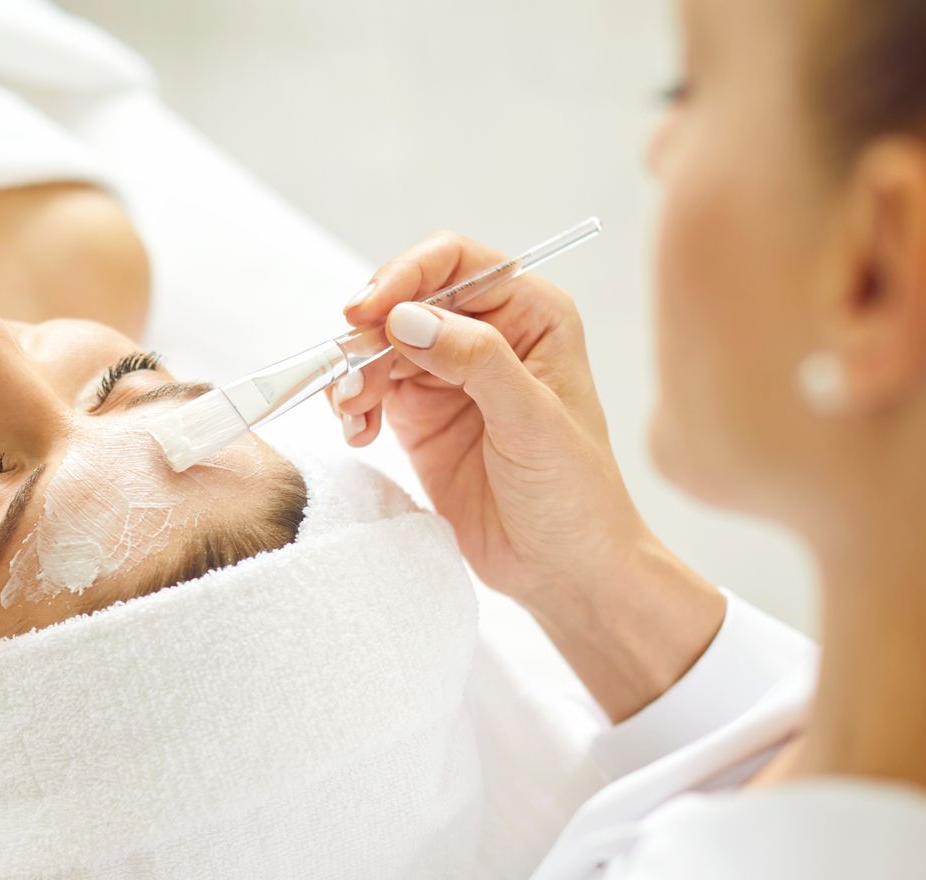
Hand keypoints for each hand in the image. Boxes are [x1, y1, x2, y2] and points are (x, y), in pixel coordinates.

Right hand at [333, 232, 726, 719]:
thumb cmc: (575, 495)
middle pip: (406, 302)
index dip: (406, 276)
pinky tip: (359, 435)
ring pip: (380, 347)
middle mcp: (488, 336)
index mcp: (531, 316)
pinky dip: (353, 406)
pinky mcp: (421, 417)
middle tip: (349, 376)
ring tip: (353, 416)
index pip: (456, 263)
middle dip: (369, 334)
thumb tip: (406, 317)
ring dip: (354, 374)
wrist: (565, 571)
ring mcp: (450, 377)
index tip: (367, 312)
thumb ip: (474, 361)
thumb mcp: (532, 421)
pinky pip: (371, 391)